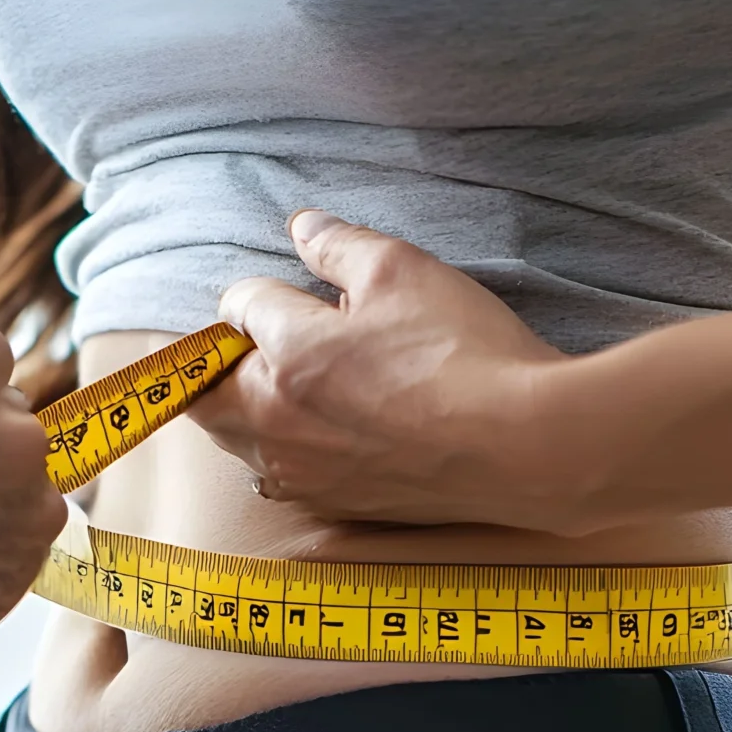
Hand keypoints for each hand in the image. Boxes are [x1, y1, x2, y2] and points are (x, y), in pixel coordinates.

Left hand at [193, 210, 582, 530]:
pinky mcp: (332, 505)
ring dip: (239, 409)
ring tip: (279, 385)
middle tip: (251, 340)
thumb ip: (338, 245)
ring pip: (234, 439)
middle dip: (218, 360)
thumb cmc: (465, 354)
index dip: (260, 288)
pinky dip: (277, 452)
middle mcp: (276, 423)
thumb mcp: (403, 270)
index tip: (284, 287)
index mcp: (286, 355)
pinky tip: (313, 436)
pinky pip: (275, 478)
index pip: (238, 308)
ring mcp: (301, 473)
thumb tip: (302, 226)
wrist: (524, 449)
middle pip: (207, 390)